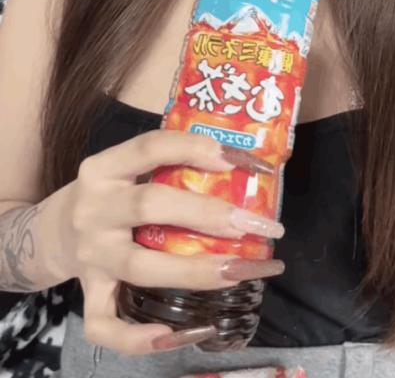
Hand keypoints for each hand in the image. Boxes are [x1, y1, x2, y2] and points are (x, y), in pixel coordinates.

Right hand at [59, 130, 284, 354]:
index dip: (190, 148)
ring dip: (194, 270)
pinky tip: (176, 334)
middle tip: (255, 223)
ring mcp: (90, 254)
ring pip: (140, 266)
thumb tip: (242, 163)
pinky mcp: (88, 293)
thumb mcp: (125, 168)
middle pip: (150, 205)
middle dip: (207, 213)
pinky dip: (138, 337)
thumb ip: (169, 163)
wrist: (49, 232)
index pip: (148, 147)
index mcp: (104, 168)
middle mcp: (94, 209)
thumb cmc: (109, 195)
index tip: (233, 160)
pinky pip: (106, 324)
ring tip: (239, 271)